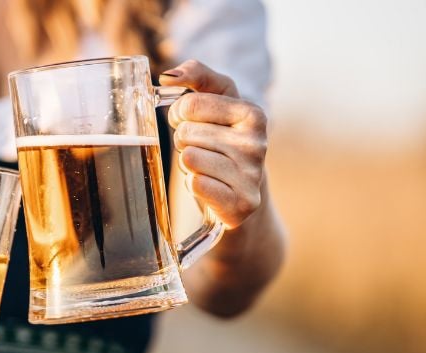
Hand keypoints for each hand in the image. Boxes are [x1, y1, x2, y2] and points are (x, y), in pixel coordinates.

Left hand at [160, 60, 267, 228]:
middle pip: (186, 134)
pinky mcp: (241, 204)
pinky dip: (194, 185)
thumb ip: (197, 75)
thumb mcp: (217, 101)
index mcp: (253, 114)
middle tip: (202, 150)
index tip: (191, 123)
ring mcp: (251, 176)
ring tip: (207, 168)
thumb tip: (168, 76)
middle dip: (185, 143)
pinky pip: (195, 184)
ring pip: (189, 159)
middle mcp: (257, 144)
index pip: (189, 105)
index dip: (179, 116)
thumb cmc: (223, 141)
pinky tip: (210, 186)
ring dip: (189, 165)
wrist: (241, 194)